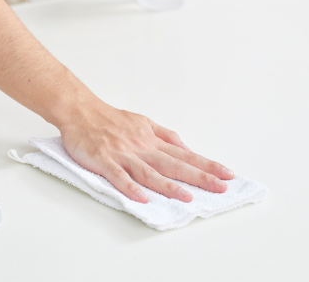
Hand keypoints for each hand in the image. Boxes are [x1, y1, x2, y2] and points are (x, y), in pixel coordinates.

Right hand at [58, 97, 233, 202]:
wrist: (81, 111)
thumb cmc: (111, 119)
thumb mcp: (144, 122)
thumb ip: (166, 136)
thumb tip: (187, 149)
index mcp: (152, 140)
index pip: (185, 155)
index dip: (207, 165)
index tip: (227, 175)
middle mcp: (142, 147)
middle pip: (173, 164)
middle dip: (199, 177)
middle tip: (220, 187)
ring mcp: (123, 154)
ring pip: (149, 172)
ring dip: (168, 186)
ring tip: (187, 198)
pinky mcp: (104, 160)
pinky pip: (118, 176)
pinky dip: (130, 187)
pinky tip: (141, 198)